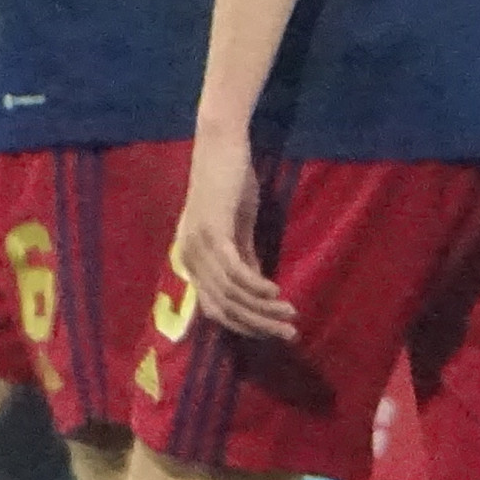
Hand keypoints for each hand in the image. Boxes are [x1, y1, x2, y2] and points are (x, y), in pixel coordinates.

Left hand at [171, 128, 298, 341]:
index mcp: (191, 259)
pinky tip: (276, 291)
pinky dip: (256, 287)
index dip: (244, 326)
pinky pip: (235, 273)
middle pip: (223, 308)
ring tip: (289, 314)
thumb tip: (257, 289)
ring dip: (263, 309)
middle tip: (289, 334)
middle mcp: (189, 258)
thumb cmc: (230, 180)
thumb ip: (244, 257)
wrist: (221, 145)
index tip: (272, 332)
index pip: (214, 309)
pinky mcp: (213, 233)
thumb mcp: (238, 226)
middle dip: (258, 325)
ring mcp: (198, 246)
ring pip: (231, 294)